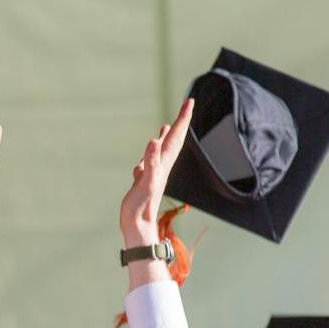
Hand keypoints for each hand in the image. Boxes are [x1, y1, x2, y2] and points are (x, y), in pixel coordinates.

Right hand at [120, 98, 194, 247]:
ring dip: (167, 135)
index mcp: (163, 163)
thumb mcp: (145, 183)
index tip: (190, 101)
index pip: (176, 136)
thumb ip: (150, 163)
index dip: (183, 118)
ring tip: (169, 124)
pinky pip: (151, 159)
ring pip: (163, 149)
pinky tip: (151, 149)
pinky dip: (153, 150)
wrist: (138, 226)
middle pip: (174, 139)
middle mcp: (162, 165)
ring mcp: (154, 172)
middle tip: (187, 104)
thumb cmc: (141, 207)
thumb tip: (153, 141)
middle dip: (180, 121)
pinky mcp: (145, 179)